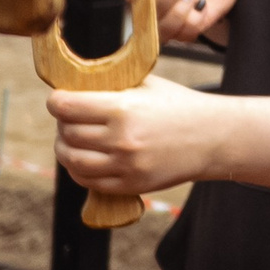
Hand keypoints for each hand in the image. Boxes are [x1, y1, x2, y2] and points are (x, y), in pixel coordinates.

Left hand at [48, 73, 230, 196]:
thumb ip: (112, 86)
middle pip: (67, 133)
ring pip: (72, 160)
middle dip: (62, 124)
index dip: (56, 101)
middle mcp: (121, 140)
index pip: (67, 107)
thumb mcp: (147, 85)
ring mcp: (125, 166)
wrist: (213, 137)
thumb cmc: (180, 106)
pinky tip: (85, 159)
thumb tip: (76, 85)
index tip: (58, 100)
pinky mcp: (130, 185)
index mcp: (123, 109)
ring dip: (65, 148)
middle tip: (70, 118)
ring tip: (73, 140)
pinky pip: (88, 181)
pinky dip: (79, 170)